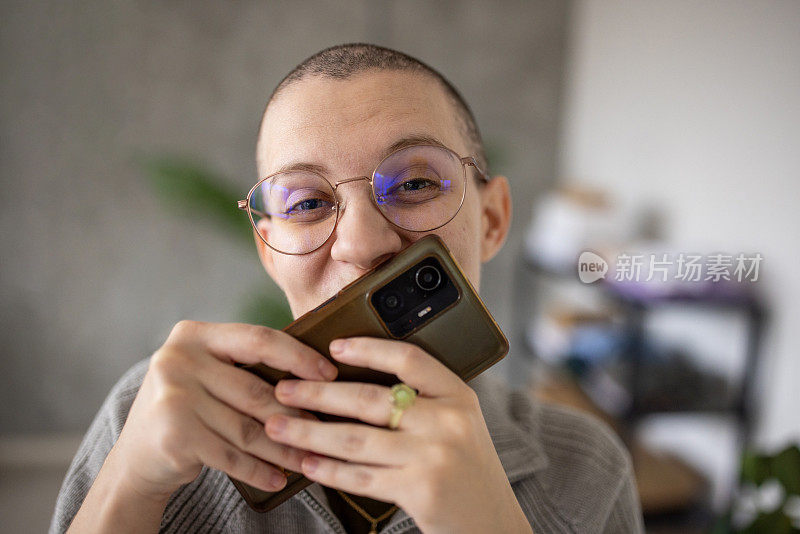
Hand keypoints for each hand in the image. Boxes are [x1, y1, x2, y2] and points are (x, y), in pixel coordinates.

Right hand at [110, 320, 338, 499]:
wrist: (136, 458)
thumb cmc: (186, 409)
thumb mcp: (206, 373)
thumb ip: (244, 364)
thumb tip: (313, 373)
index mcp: (194, 334)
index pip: (258, 339)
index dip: (298, 356)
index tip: (329, 373)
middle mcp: (179, 359)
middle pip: (256, 388)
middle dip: (296, 414)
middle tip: (326, 429)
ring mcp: (173, 396)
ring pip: (248, 427)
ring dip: (284, 448)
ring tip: (308, 459)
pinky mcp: (174, 434)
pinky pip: (231, 454)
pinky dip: (258, 470)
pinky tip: (278, 477)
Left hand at [266, 337, 531, 533]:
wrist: (492, 523)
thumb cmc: (465, 469)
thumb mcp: (458, 424)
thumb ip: (422, 402)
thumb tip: (352, 383)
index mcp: (457, 395)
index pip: (409, 359)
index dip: (368, 349)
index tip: (333, 347)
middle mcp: (448, 421)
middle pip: (370, 399)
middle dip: (317, 394)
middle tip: (283, 390)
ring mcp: (435, 456)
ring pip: (356, 439)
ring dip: (309, 433)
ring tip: (278, 428)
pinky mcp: (420, 490)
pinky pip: (361, 476)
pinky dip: (328, 470)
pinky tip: (307, 464)